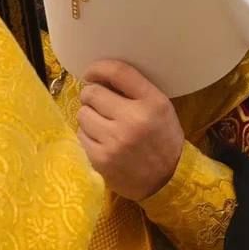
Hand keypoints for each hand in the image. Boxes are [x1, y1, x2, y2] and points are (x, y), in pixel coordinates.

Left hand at [77, 59, 184, 201]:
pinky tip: (101, 140)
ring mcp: (115, 141)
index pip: (117, 72)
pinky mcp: (101, 159)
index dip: (98, 68)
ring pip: (82, 113)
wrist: (167, 181)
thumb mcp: (160, 107)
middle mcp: (133, 120)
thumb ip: (135, 88)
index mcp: (152, 103)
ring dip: (89, 116)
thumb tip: (99, 76)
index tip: (91, 73)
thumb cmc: (162, 139)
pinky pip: (81, 134)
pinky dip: (88, 135)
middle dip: (92, 95)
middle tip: (100, 104)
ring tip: (102, 124)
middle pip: (92, 92)